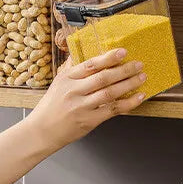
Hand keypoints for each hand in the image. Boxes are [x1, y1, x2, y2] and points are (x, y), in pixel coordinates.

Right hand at [26, 48, 146, 151]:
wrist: (41, 132)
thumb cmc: (51, 107)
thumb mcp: (58, 83)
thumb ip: (73, 69)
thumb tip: (85, 53)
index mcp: (67, 78)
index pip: (91, 64)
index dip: (108, 57)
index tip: (123, 52)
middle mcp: (74, 91)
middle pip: (103, 77)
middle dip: (124, 70)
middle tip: (138, 64)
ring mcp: (82, 107)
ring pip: (110, 93)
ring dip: (129, 84)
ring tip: (141, 77)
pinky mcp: (89, 121)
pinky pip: (112, 110)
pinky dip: (127, 103)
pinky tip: (137, 97)